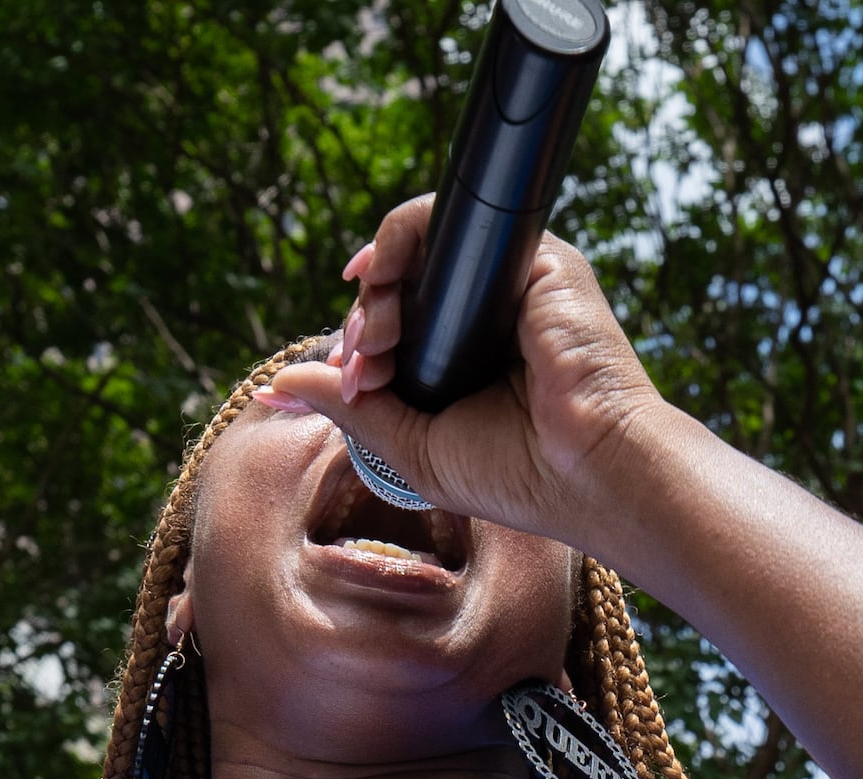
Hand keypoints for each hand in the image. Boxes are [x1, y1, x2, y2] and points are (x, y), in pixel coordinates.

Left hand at [261, 200, 674, 543]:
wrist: (588, 472)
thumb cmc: (517, 475)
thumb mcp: (411, 446)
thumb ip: (349, 408)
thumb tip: (274, 386)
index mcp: (466, 360)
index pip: (396, 324)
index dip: (361, 340)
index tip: (353, 380)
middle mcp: (489, 315)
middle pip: (401, 285)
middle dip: (363, 320)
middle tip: (362, 363)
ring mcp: (512, 282)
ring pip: (418, 248)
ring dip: (376, 286)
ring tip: (374, 340)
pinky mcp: (536, 258)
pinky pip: (447, 220)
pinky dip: (400, 241)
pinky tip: (381, 282)